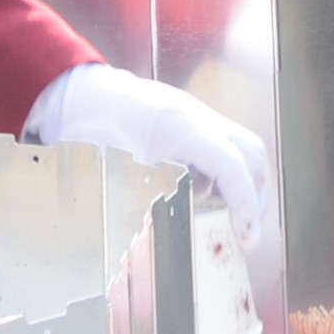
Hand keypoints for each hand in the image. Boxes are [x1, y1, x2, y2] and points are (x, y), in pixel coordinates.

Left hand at [24, 63, 275, 257]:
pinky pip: (222, 147)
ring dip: (244, 185)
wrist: (78, 93)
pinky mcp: (189, 123)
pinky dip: (224, 175)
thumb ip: (143, 200)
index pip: (233, 166)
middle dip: (255, 197)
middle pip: (250, 154)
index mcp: (182, 126)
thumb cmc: (91, 124)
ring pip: (241, 149)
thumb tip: (160, 241)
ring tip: (234, 219)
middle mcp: (197, 118)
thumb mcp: (116, 167)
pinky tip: (203, 196)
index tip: (248, 239)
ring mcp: (196, 117)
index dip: (246, 205)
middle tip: (247, 234)